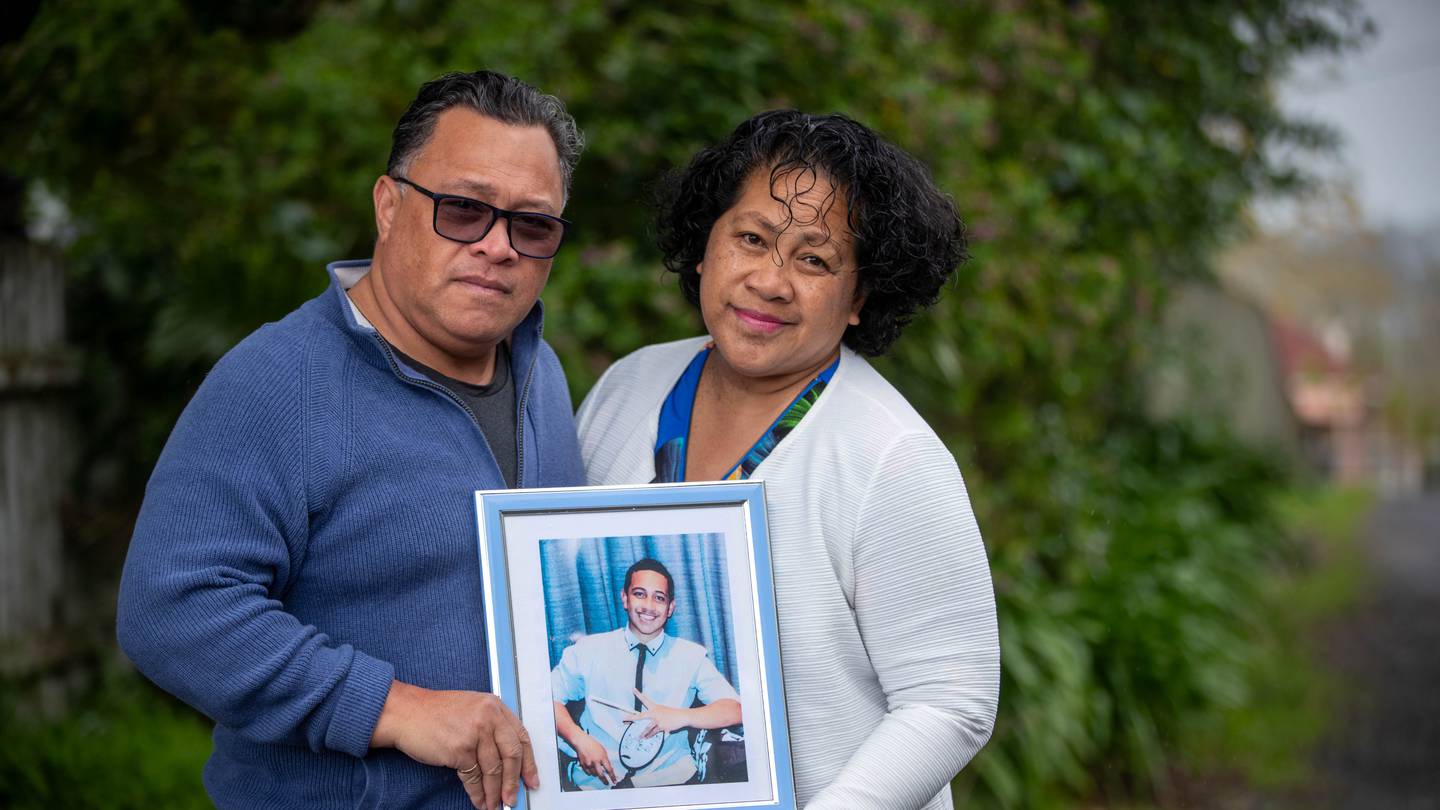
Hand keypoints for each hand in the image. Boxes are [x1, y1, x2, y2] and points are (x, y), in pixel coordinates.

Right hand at [371, 680, 537, 809]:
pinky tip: (479, 801)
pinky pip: (473, 778)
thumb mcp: (472, 708)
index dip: (529, 762)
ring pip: (493, 770)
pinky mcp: (459, 750)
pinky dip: (477, 793)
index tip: (532, 778)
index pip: (521, 737)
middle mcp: (488, 717)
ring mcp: (474, 733)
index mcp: (495, 706)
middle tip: (513, 798)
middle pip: (511, 755)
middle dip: (513, 781)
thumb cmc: (435, 712)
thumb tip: (507, 758)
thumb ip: (491, 725)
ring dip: (494, 792)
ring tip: (494, 805)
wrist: (406, 712)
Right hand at [572, 731, 617, 784]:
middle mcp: (596, 761)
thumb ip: (606, 760)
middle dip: (604, 780)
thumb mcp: (603, 751)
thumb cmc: (593, 745)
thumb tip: (610, 769)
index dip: (612, 777)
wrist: (582, 742)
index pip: (609, 769)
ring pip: (594, 774)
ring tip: (596, 767)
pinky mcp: (583, 765)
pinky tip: (591, 767)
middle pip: (601, 775)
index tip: (614, 781)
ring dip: (597, 774)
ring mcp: (589, 764)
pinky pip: (588, 773)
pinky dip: (591, 772)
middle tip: (606, 783)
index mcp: (602, 757)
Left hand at [626, 689, 689, 738]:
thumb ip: (654, 716)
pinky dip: (650, 736)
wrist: (682, 717)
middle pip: (640, 716)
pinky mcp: (661, 726)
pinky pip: (654, 732)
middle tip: (624, 719)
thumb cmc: (672, 714)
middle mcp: (655, 713)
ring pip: (647, 728)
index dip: (638, 694)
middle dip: (631, 718)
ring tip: (638, 737)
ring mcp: (658, 720)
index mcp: (654, 707)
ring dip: (642, 734)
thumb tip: (648, 723)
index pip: (645, 700)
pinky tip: (647, 738)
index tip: (632, 689)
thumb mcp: (662, 711)